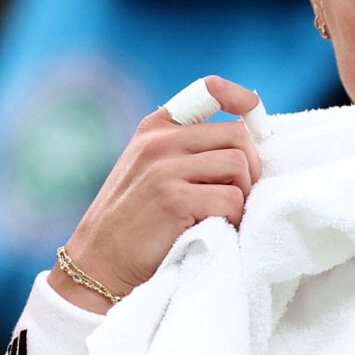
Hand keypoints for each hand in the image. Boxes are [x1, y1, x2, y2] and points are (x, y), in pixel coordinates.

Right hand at [50, 76, 262, 312]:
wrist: (97, 263)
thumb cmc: (134, 220)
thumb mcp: (148, 168)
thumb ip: (185, 148)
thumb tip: (248, 138)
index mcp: (155, 127)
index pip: (208, 91)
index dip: (242, 98)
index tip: (257, 118)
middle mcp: (160, 141)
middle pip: (237, 134)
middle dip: (251, 164)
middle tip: (242, 191)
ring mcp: (165, 169)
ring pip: (239, 165)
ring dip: (243, 194)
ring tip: (225, 212)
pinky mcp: (174, 200)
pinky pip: (232, 199)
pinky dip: (233, 218)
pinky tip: (216, 228)